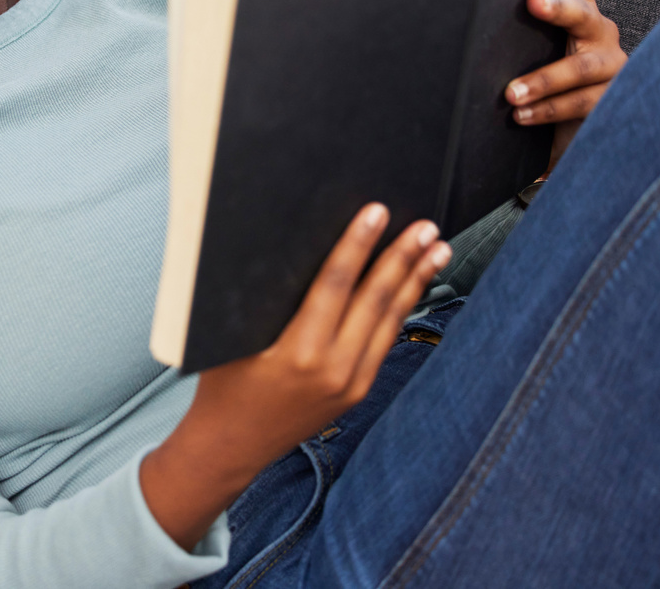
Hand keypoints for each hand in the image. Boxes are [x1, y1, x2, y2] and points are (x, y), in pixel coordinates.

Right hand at [139, 205, 449, 549]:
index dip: (358, 244)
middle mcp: (333, 369)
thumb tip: (291, 247)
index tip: (377, 212)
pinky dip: (402, 309)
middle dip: (403, 258)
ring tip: (437, 249)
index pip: (336, 284)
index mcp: (298, 352)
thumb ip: (263, 299)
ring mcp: (351, 384)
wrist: (230, 447)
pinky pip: (384, 341)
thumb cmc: (222, 385)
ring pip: (390, 321)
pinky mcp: (357, 392)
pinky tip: (414, 286)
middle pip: (376, 300)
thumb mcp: (232, 338)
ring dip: (415, 281)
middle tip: (426, 225)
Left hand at [506, 0, 624, 169]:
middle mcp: (599, 32)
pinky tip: (521, 115)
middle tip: (532, 1)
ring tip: (511, 94)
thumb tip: (453, 1)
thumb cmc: (539, 85)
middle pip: (582, 13)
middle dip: (558, 7)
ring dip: (544, 79)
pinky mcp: (610, 101)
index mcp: (579, 12)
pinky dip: (548, 109)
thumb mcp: (524, 51)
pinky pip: (580, 104)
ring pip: (581, 67)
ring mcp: (610, 66)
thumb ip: (506, 29)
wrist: (568, 135)